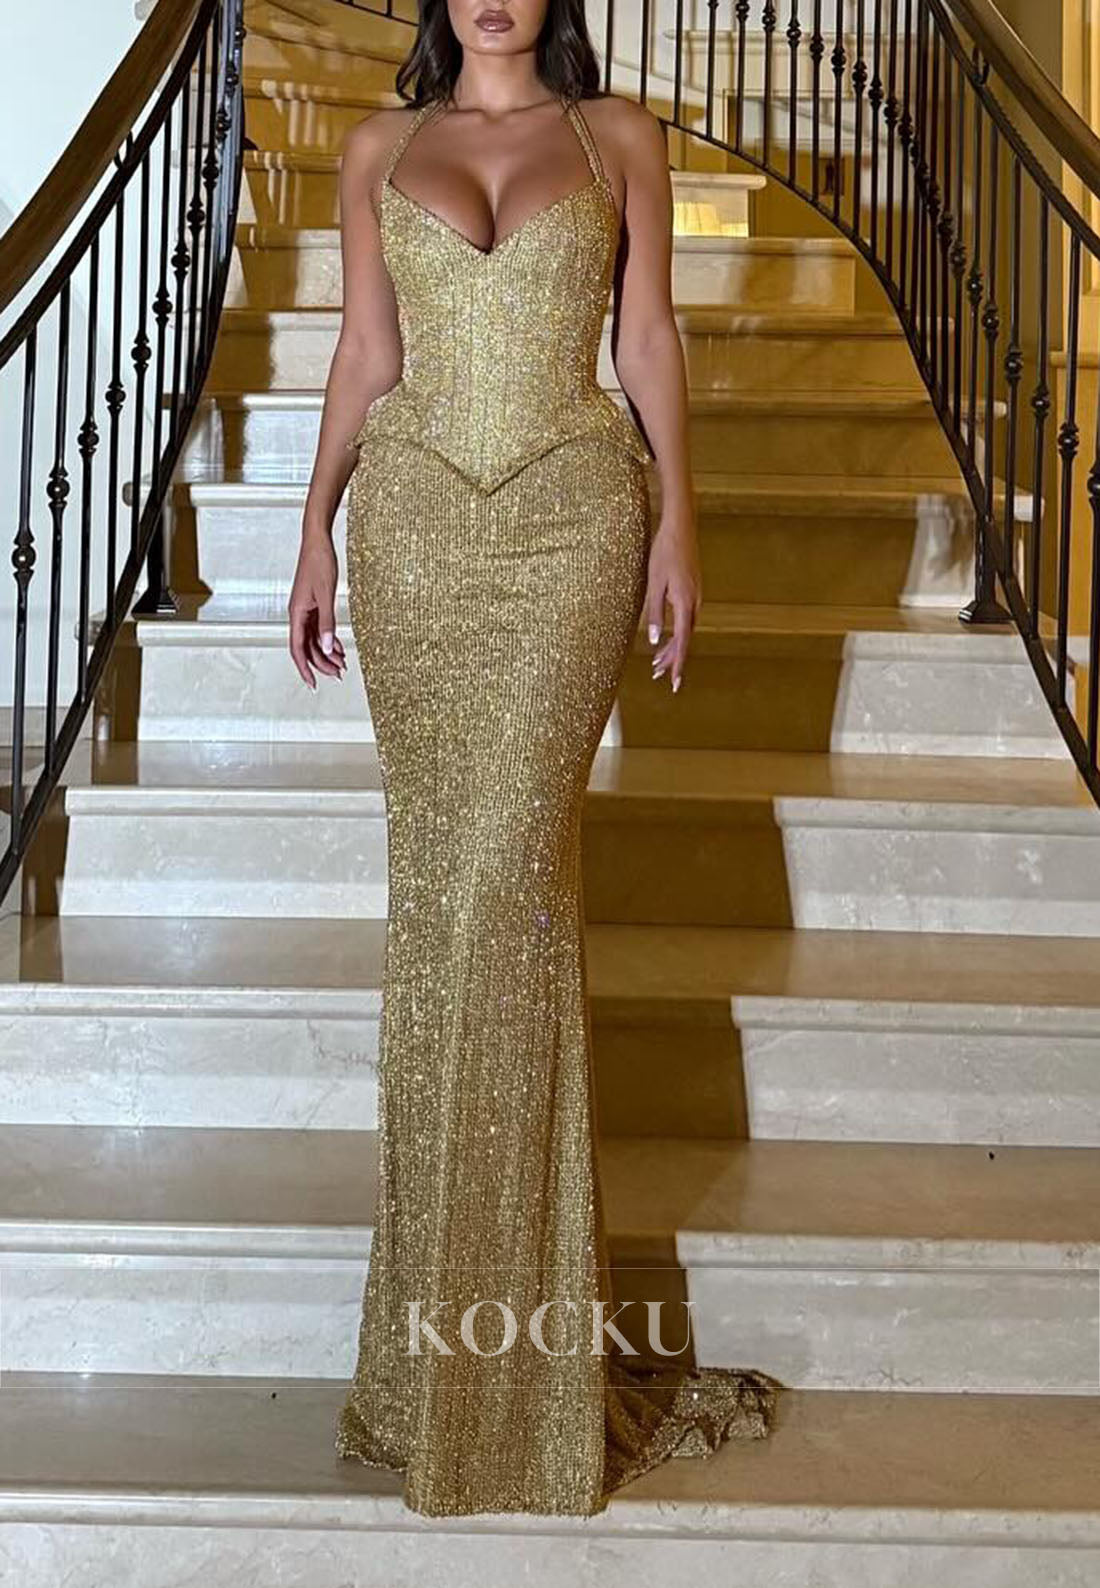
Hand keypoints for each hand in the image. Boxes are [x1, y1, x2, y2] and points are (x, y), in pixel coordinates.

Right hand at [288, 533, 346, 689]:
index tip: (313, 684)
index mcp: (297, 613)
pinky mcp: (312, 604)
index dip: (305, 668)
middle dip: (321, 663)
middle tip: (339, 674)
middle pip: (307, 647)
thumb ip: (327, 623)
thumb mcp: (326, 595)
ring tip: (342, 664)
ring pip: (313, 639)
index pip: (298, 649)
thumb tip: (328, 648)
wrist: (317, 541)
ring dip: (326, 652)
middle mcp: (298, 614)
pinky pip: (318, 628)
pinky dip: (328, 639)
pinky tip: (339, 646)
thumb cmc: (319, 562)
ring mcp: (305, 609)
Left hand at [645, 511, 701, 692]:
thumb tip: (653, 641)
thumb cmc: (663, 552)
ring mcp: (695, 596)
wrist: (680, 527)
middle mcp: (693, 603)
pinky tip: (667, 637)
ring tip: (658, 662)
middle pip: (684, 640)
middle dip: (672, 659)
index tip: (674, 683)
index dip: (677, 663)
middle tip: (658, 675)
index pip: (682, 642)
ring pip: (685, 630)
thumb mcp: (654, 584)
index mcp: (684, 603)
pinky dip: (677, 632)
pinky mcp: (692, 590)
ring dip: (673, 647)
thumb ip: (654, 613)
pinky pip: (686, 619)